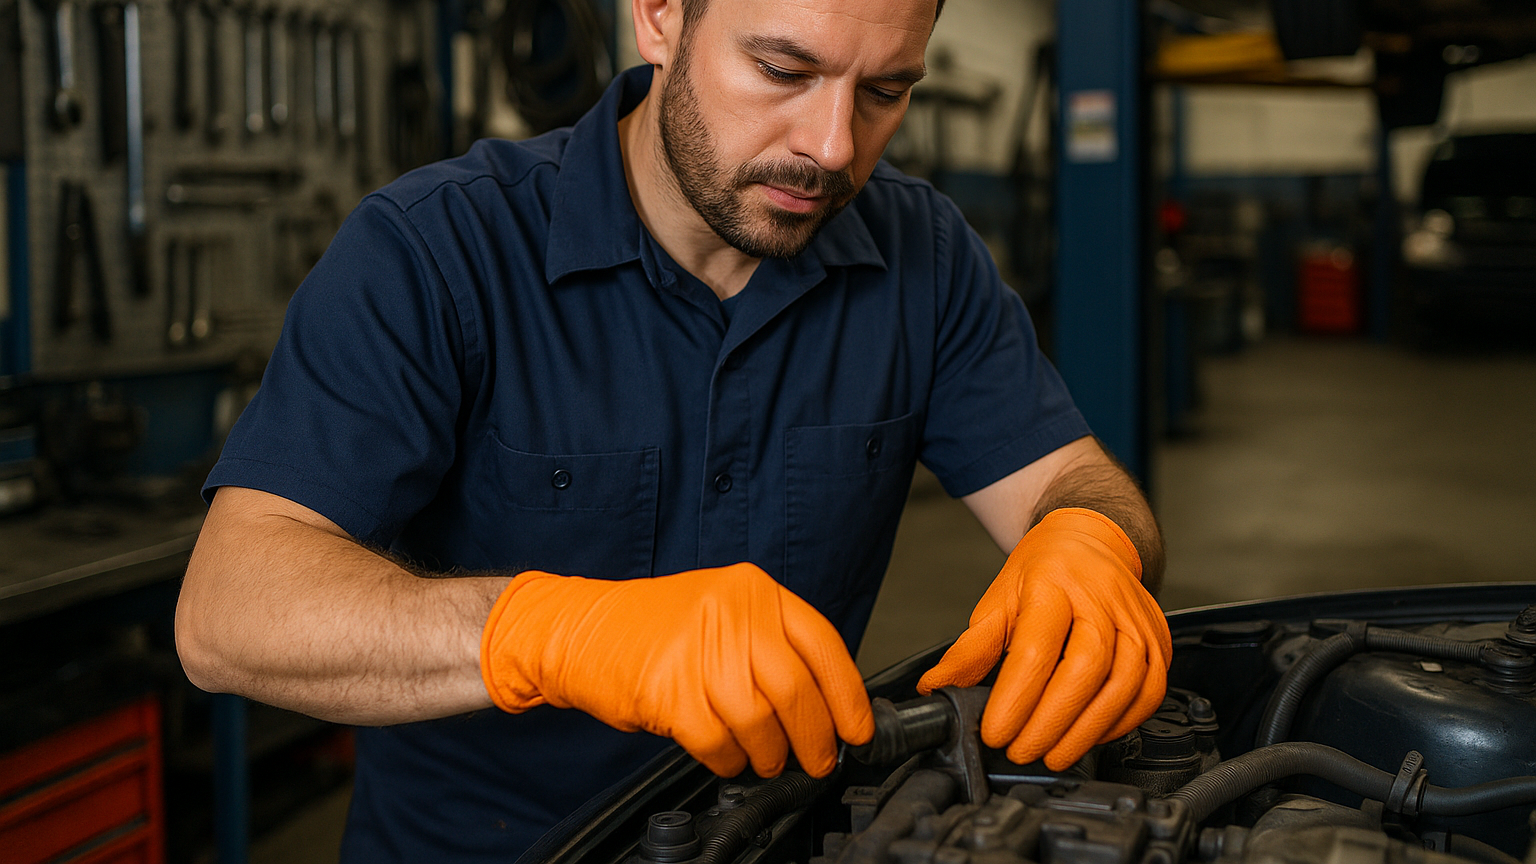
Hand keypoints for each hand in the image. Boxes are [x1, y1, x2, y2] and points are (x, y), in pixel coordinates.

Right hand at [480, 564, 873, 777]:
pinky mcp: (669, 692)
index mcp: (752, 590)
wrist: (578, 629)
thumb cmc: (651, 626)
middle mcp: (731, 614)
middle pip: (796, 690)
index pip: (822, 644)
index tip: (857, 729)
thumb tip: (824, 701)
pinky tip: (727, 757)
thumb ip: (770, 642)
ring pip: (761, 722)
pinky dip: (729, 761)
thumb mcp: (720, 609)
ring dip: (769, 754)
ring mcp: (698, 651)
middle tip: (817, 760)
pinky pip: (719, 743)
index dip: (848, 695)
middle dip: (815, 738)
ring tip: (764, 760)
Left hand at [916, 508, 1170, 769]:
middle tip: (1022, 750)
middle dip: (1051, 721)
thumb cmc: (1043, 573)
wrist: (1090, 542)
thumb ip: (970, 649)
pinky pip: (1150, 691)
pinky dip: (1121, 722)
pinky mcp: (1159, 640)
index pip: (1036, 649)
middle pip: (1086, 668)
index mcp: (1053, 584)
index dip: (1015, 698)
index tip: (995, 731)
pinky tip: (1091, 736)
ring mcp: (1136, 620)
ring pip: (1125, 684)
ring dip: (1086, 730)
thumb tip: (936, 687)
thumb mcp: (998, 600)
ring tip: (1053, 754)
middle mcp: (1101, 599)